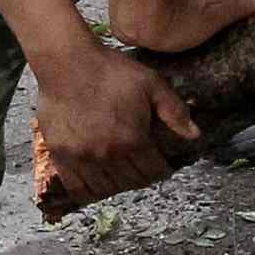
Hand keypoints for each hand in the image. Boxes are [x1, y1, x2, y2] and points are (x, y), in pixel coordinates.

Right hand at [30, 37, 199, 199]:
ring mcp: (81, 157)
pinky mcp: (59, 155)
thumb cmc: (111, 71)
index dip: (162, 171)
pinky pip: (76, 187)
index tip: (162, 166)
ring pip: (104, 189)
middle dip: (142, 177)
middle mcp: (107, 154)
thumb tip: (194, 135)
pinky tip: (96, 183)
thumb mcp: (152, 84)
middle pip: (130, 183)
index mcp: (132, 139)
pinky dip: (88, 191)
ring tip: (121, 175)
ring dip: (117, 185)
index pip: (154, 172)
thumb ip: (174, 111)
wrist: (67, 63)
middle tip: (142, 169)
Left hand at [98, 0, 254, 58]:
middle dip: (218, 0)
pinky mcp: (152, 5)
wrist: (134, 18)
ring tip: (198, 23)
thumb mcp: (212, 19)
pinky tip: (172, 22)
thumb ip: (236, 8)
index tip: (242, 9)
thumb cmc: (176, 23)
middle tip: (222, 17)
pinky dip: (175, 10)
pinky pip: (170, 5)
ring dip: (195, 6)